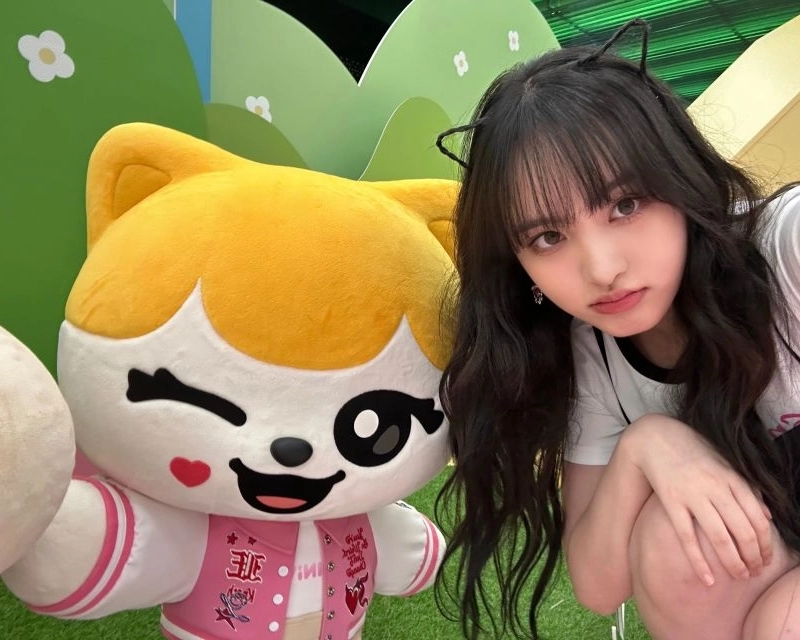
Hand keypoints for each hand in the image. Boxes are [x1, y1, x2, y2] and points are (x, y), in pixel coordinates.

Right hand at [624, 414, 772, 585]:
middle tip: (754, 572)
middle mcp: (716, 487)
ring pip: (720, 537)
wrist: (655, 438)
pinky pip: (687, 537)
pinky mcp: (671, 501)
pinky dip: (699, 561)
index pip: (758, 519)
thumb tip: (767, 516)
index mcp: (732, 478)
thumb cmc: (692, 450)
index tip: (767, 559)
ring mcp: (693, 495)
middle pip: (743, 531)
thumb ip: (745, 488)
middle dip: (753, 557)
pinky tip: (708, 579)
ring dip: (733, 563)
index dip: (767, 544)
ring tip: (739, 576)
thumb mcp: (724, 463)